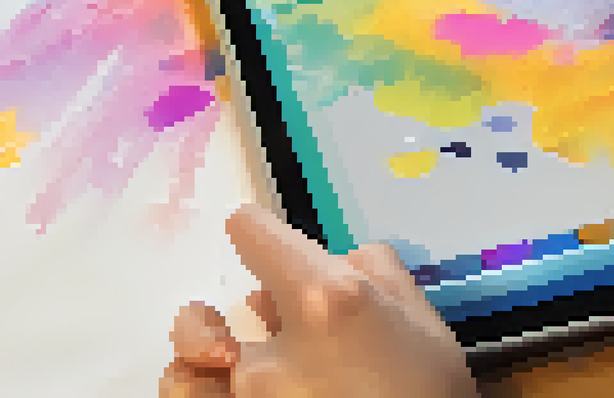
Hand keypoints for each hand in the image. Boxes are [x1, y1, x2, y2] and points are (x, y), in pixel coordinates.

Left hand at [161, 203, 477, 397]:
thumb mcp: (425, 324)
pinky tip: (228, 388)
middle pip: (197, 321)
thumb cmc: (432, 393)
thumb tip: (348, 258)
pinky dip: (205, 394)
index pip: (251, 233)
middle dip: (206, 324)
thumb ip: (381, 275)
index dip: (259, 233)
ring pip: (181, 380)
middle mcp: (274, 353)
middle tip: (233, 328)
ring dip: (195, 369)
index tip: (265, 243)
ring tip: (217, 365)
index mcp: (326, 302)